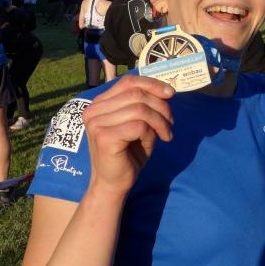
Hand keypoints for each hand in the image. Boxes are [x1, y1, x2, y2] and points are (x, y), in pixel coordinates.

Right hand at [81, 75, 174, 196]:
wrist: (114, 183)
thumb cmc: (128, 153)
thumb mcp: (139, 123)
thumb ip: (146, 105)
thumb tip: (167, 90)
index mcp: (100, 103)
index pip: (128, 81)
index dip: (152, 84)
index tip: (171, 93)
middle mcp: (93, 110)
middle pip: (137, 93)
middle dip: (161, 106)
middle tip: (171, 122)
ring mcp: (96, 123)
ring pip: (140, 109)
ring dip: (160, 121)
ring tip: (166, 134)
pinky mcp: (104, 137)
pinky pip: (139, 126)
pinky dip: (152, 133)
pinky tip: (154, 143)